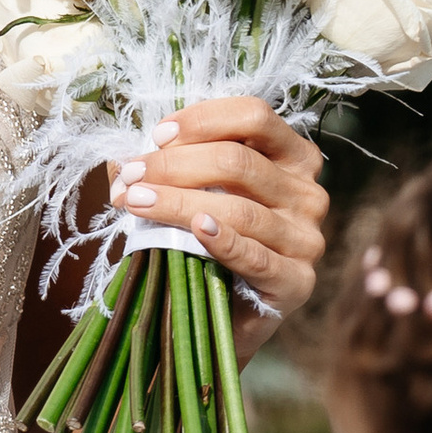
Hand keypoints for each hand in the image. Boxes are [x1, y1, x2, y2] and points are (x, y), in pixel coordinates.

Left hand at [107, 94, 327, 348]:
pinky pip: (257, 256)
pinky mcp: (297, 282)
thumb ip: (172, 169)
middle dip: (174, 166)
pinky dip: (223, 240)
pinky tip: (196, 229)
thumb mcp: (196, 193)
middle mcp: (308, 193)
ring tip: (136, 203)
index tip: (157, 136)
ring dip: (178, 202)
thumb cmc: (207, 243)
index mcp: (293, 158)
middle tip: (131, 177)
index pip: (255, 117)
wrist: (223, 315)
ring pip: (240, 209)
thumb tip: (122, 163)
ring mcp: (306, 239)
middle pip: (240, 163)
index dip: (203, 120)